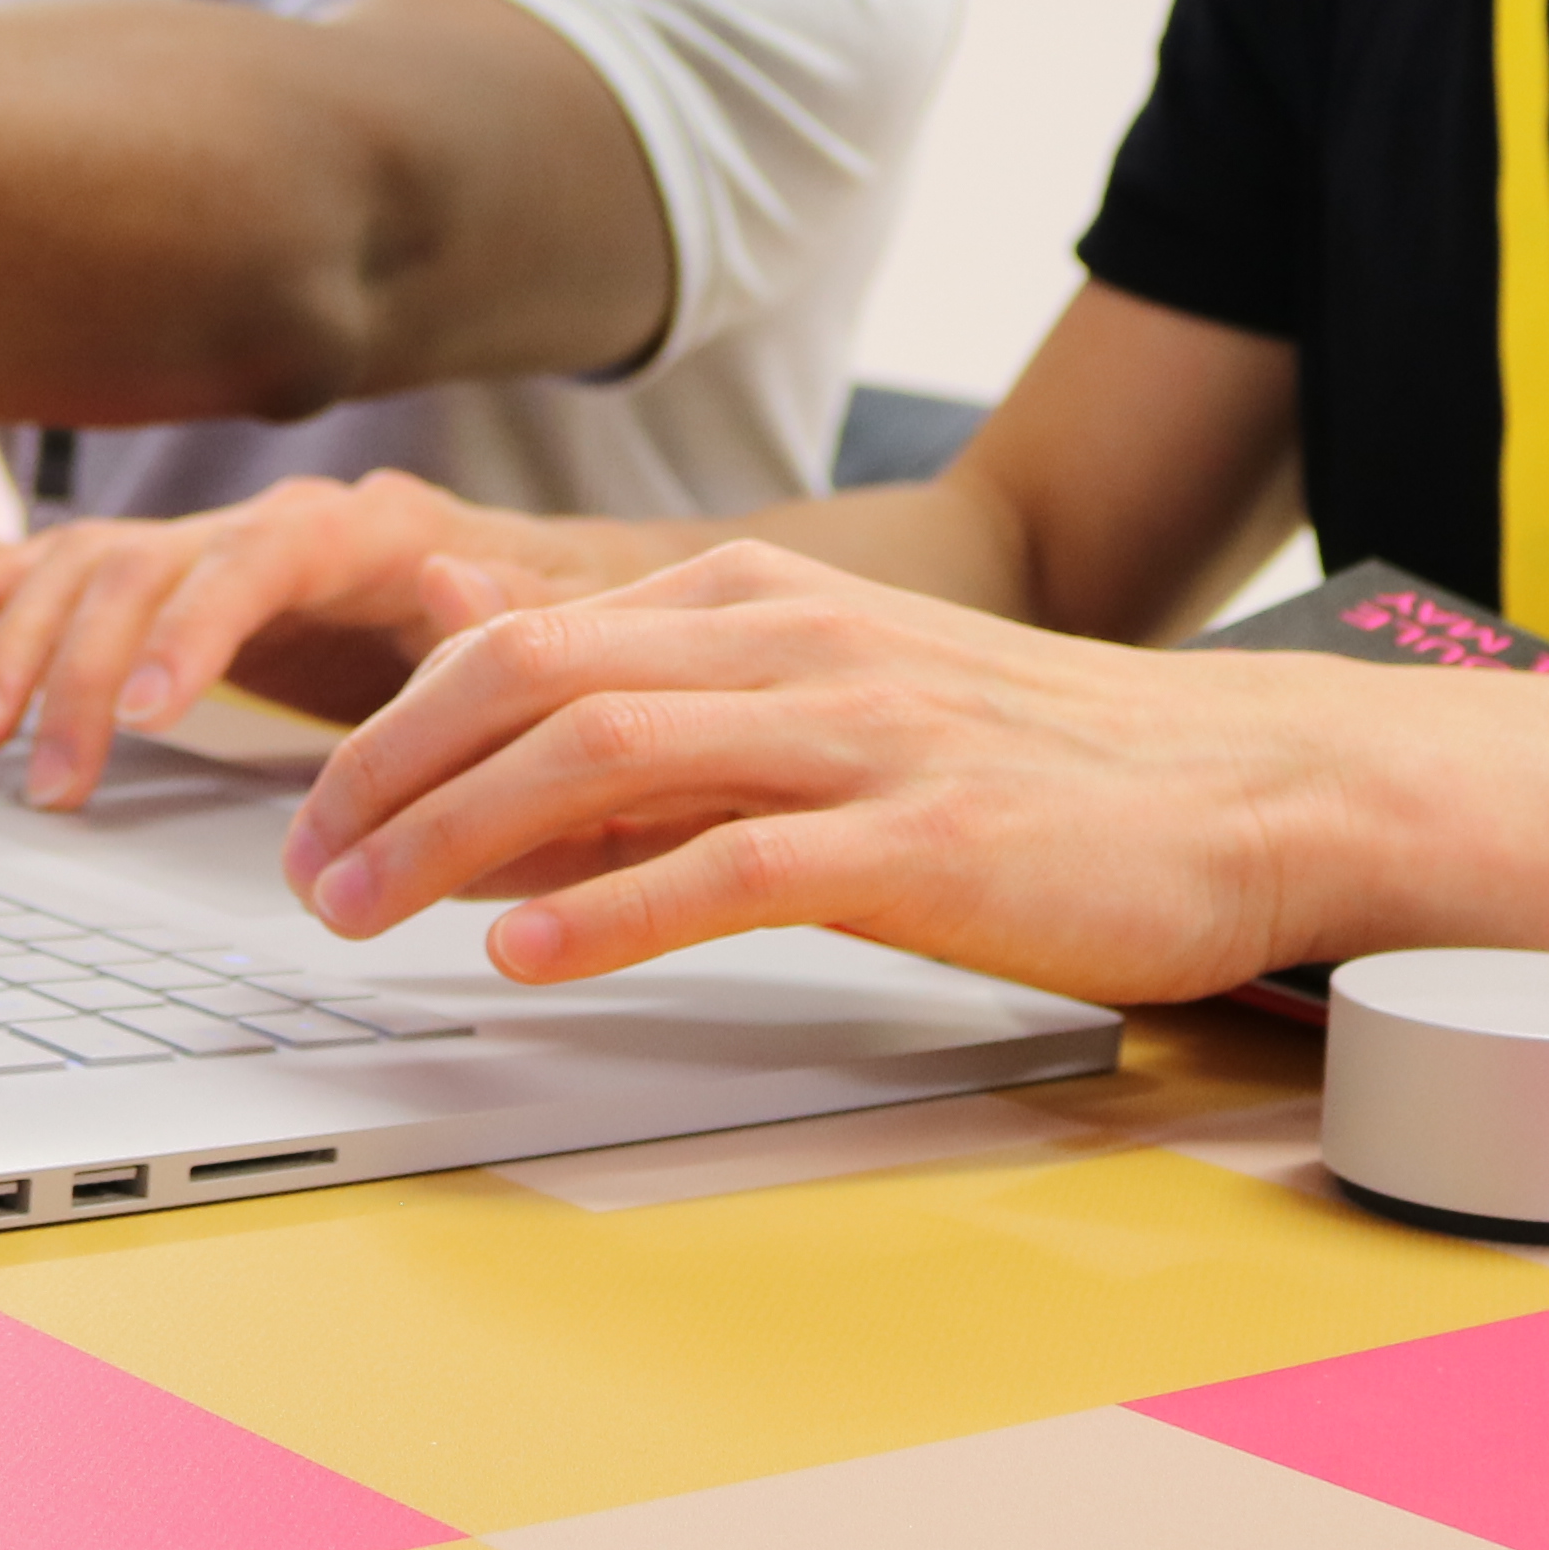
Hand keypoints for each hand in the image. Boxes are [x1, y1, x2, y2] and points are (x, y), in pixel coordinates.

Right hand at [0, 471, 605, 810]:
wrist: (537, 591)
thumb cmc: (538, 619)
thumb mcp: (543, 623)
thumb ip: (496, 616)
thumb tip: (451, 589)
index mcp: (364, 528)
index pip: (260, 556)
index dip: (195, 627)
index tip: (149, 711)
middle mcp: (275, 520)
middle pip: (150, 566)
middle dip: (88, 670)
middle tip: (53, 776)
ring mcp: (220, 544)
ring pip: (95, 565)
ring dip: (27, 645)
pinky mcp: (186, 577)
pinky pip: (76, 562)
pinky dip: (3, 584)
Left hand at [277, 539, 1417, 1002]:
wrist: (1240, 787)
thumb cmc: (1026, 758)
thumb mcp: (818, 680)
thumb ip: (647, 678)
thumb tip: (462, 643)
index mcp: (760, 597)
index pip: (523, 635)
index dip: (394, 722)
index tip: (320, 811)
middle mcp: (795, 642)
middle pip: (534, 679)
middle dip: (389, 776)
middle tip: (308, 873)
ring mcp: (860, 737)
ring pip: (610, 754)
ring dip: (460, 839)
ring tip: (369, 914)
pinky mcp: (925, 842)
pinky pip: (737, 866)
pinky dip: (614, 907)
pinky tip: (530, 951)